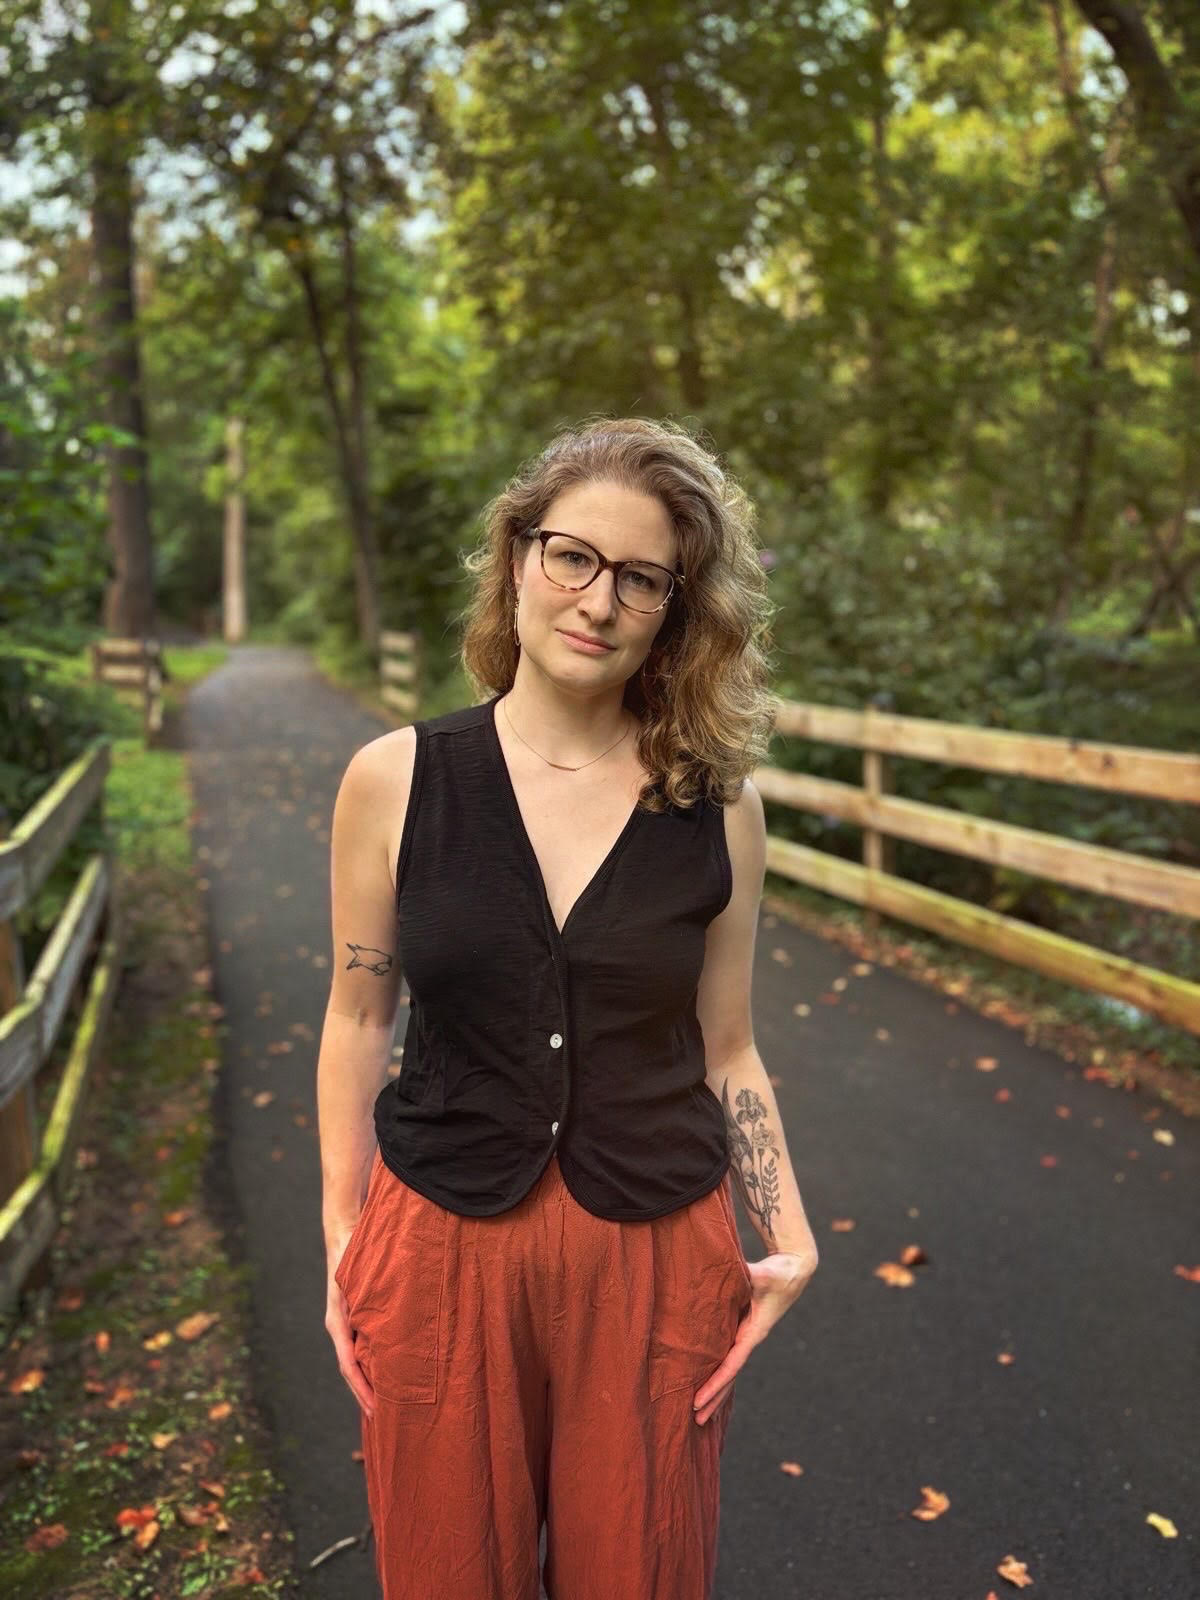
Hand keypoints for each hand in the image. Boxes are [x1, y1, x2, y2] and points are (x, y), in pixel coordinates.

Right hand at [325, 1239, 375, 1421]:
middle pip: (352, 1370)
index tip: (375, 1408)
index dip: (362, 1389)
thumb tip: (379, 1335)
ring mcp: (345, 1324)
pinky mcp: (353, 1318)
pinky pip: (361, 1347)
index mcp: (338, 1324)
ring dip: (369, 1383)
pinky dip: (370, 1365)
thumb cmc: (353, 1256)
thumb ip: (365, 1307)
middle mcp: (340, 1328)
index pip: (349, 1366)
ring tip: (386, 1406)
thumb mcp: (357, 1282)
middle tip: (384, 1419)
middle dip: (365, 1395)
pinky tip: (384, 1374)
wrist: (344, 1235)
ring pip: (356, 1361)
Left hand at [691, 1244, 817, 1425]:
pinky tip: (710, 1386)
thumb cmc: (778, 1272)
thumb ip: (750, 1275)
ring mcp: (748, 1337)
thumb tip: (737, 1272)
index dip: (714, 1384)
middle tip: (694, 1422)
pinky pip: (729, 1358)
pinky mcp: (744, 1330)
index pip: (731, 1365)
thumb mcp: (763, 1275)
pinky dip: (720, 1375)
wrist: (793, 1270)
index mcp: (754, 1332)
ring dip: (716, 1393)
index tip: (698, 1402)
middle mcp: (750, 1339)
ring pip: (729, 1371)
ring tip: (700, 1415)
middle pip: (729, 1377)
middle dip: (714, 1400)